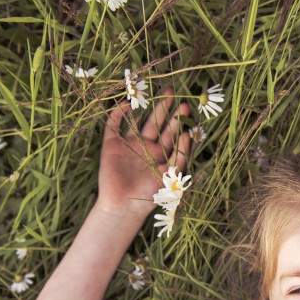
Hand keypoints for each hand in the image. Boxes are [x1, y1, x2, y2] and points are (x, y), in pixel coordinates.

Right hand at [96, 90, 190, 218]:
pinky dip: (117, 115)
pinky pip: (113, 126)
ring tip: (154, 92)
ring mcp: (128, 145)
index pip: (171, 134)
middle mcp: (145, 147)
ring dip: (145, 107)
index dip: (178, 121)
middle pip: (156, 124)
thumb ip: (180, 157)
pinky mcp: (111, 146)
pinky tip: (126, 104)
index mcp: (161, 155)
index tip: (185, 108)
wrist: (124, 206)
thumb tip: (188, 135)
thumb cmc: (149, 195)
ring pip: (138, 121)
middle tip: (173, 93)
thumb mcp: (171, 177)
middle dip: (165, 109)